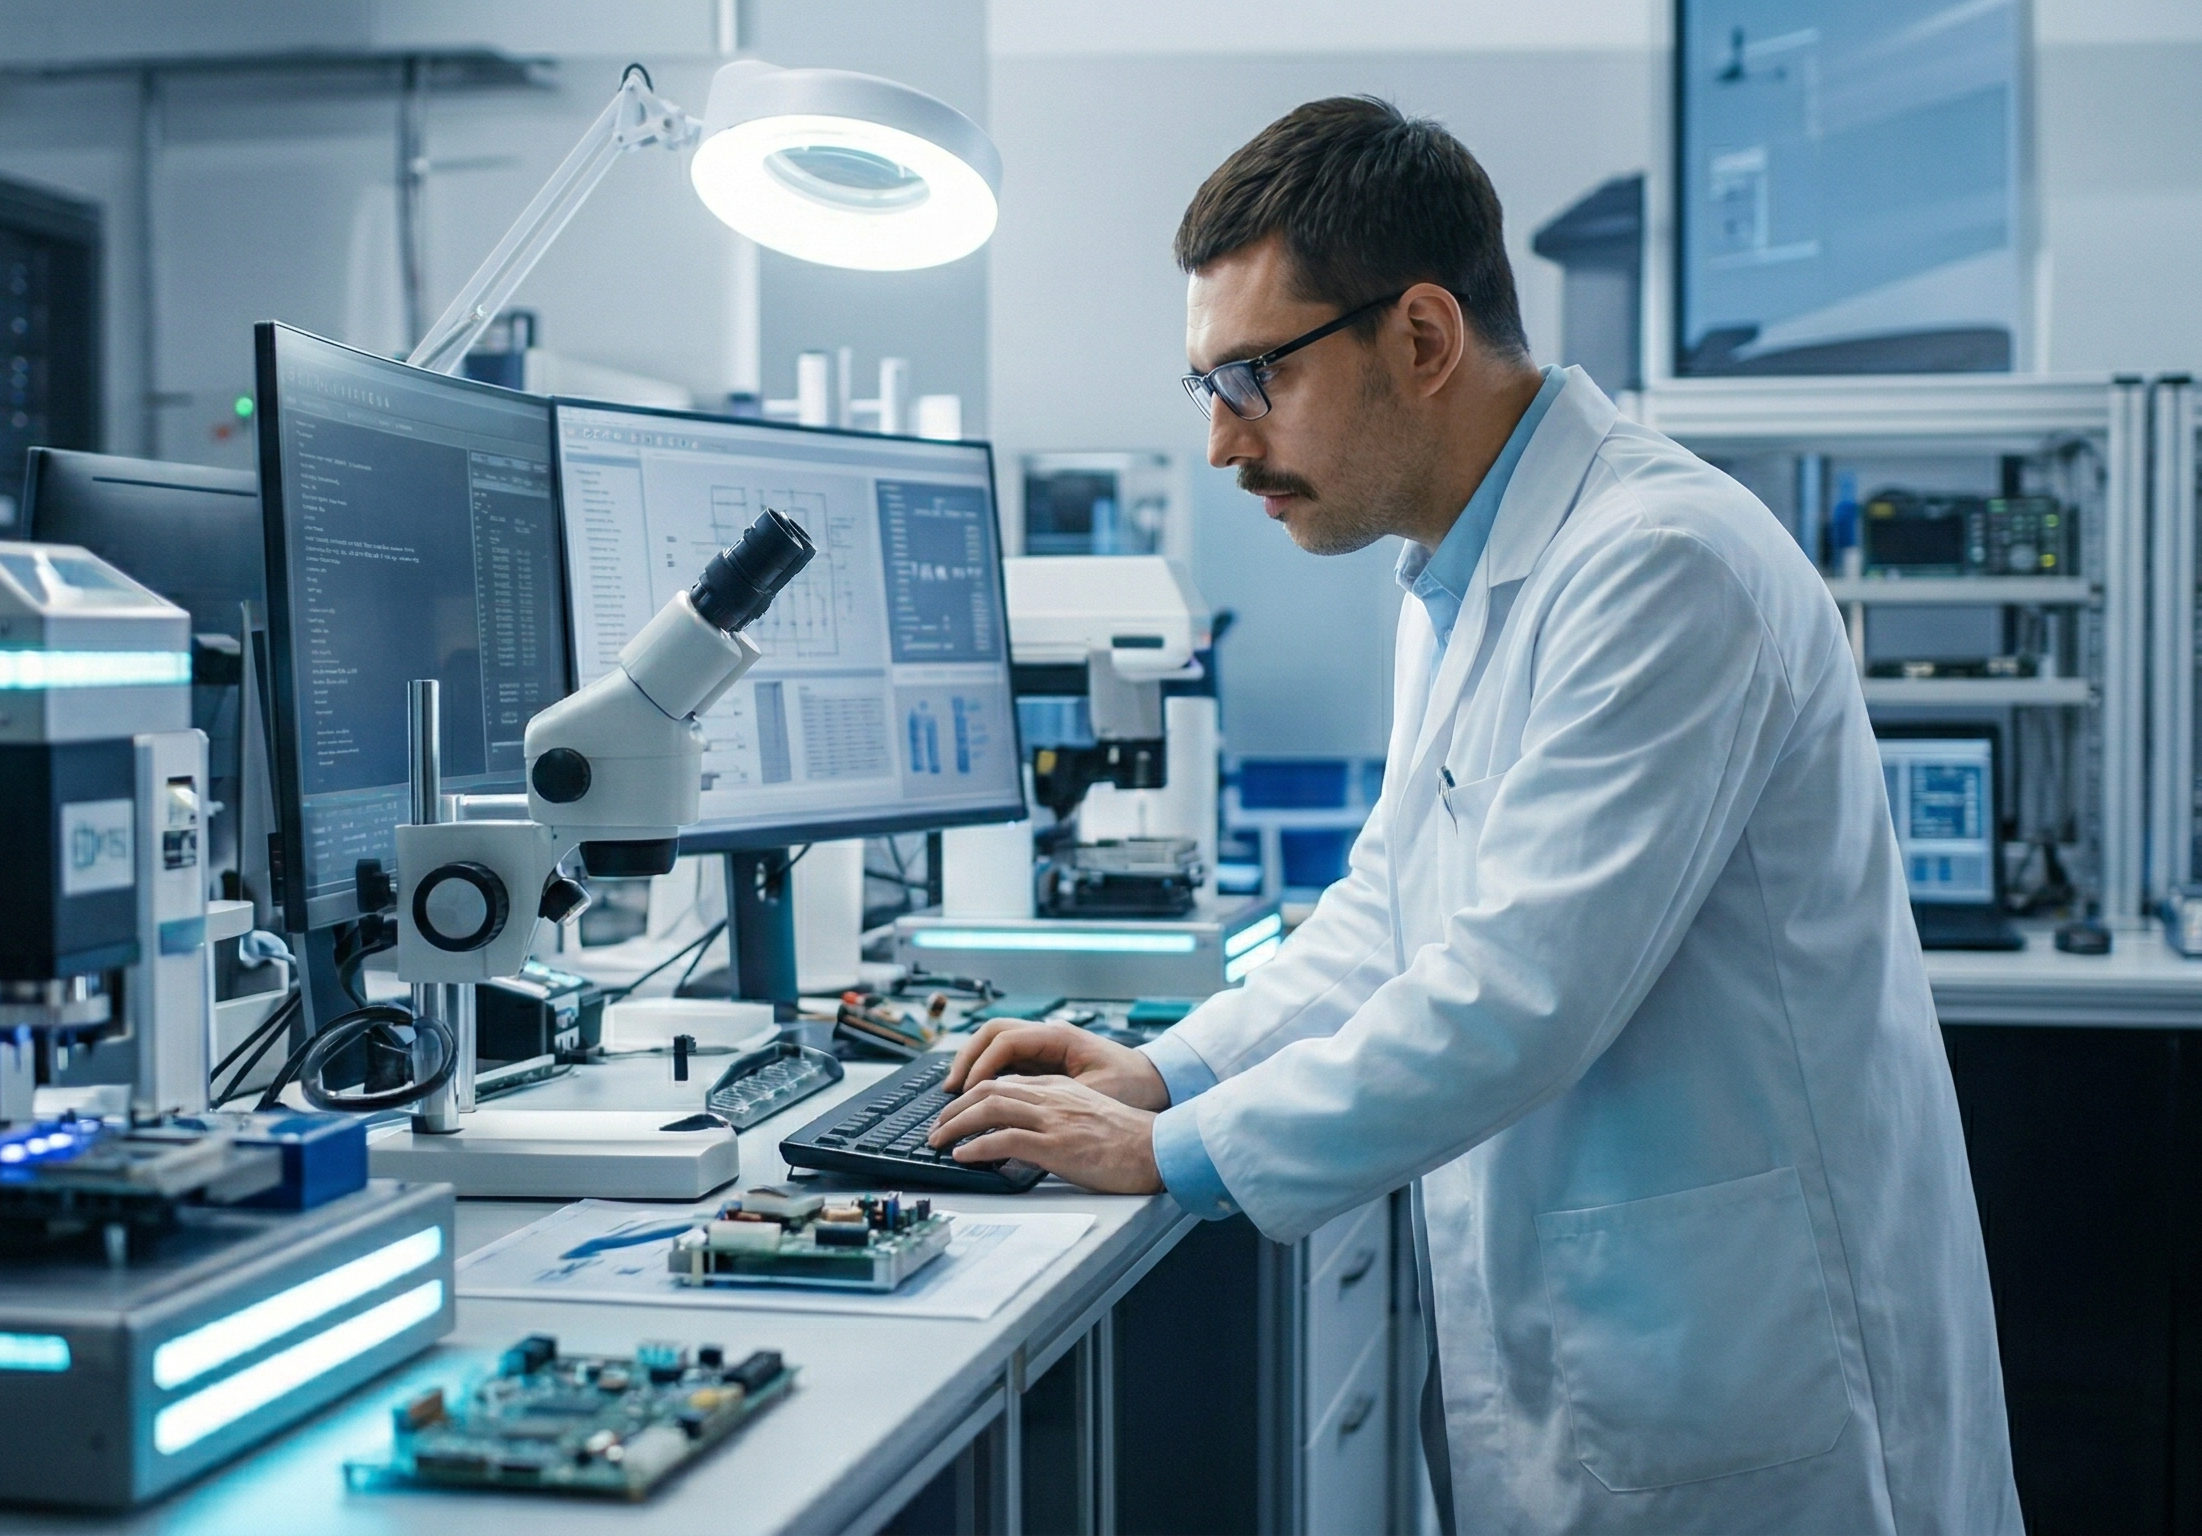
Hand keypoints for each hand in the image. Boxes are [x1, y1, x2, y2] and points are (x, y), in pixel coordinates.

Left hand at [928, 1074, 1161, 1193]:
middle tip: (935, 1127)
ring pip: (990, 1109)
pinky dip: (977, 1146)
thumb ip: (1058, 1115)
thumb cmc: (1129, 1140)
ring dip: (955, 1124)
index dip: (973, 1094)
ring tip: (937, 1140)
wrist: (1158, 1150)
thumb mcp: (1088, 1115)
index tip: (955, 1110)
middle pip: (989, 1089)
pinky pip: (1005, 1140)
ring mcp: (1053, 1120)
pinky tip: (962, 1155)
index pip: (1004, 1081)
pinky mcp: (1056, 1146)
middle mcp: (1052, 1097)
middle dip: (955, 1106)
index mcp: (1059, 1088)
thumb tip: (1027, 1134)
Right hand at [944, 1020, 1169, 1110]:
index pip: (1005, 1040)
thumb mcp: (1095, 1094)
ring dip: (973, 1065)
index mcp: (1059, 1037)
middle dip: (967, 1058)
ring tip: (956, 1094)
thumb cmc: (1132, 1087)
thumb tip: (1017, 1110)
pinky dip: (988, 1074)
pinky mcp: (1044, 1060)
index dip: (981, 1064)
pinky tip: (977, 1096)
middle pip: (992, 1033)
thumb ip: (1056, 1100)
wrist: (1156, 1083)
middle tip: (950, 1090)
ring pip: (995, 1044)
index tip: (966, 1090)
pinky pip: (1006, 1060)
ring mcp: (1044, 1046)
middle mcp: (1048, 1035)